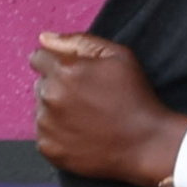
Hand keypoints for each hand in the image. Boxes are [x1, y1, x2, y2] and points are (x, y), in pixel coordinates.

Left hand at [33, 33, 186, 186]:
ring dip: (57, 110)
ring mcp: (47, 125)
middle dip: (58, 87)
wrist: (148, 144)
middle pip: (40, 84)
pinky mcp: (49, 148)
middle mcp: (49, 97)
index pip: (38, 58)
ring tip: (87, 118)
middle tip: (88, 99)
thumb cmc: (136, 98)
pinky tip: (83, 134)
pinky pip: (45, 134)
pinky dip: (59, 133)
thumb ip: (79, 41)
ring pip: (41, 109)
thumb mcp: (119, 57)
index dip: (57, 63)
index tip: (75, 75)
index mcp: (64, 71)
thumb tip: (44, 38)